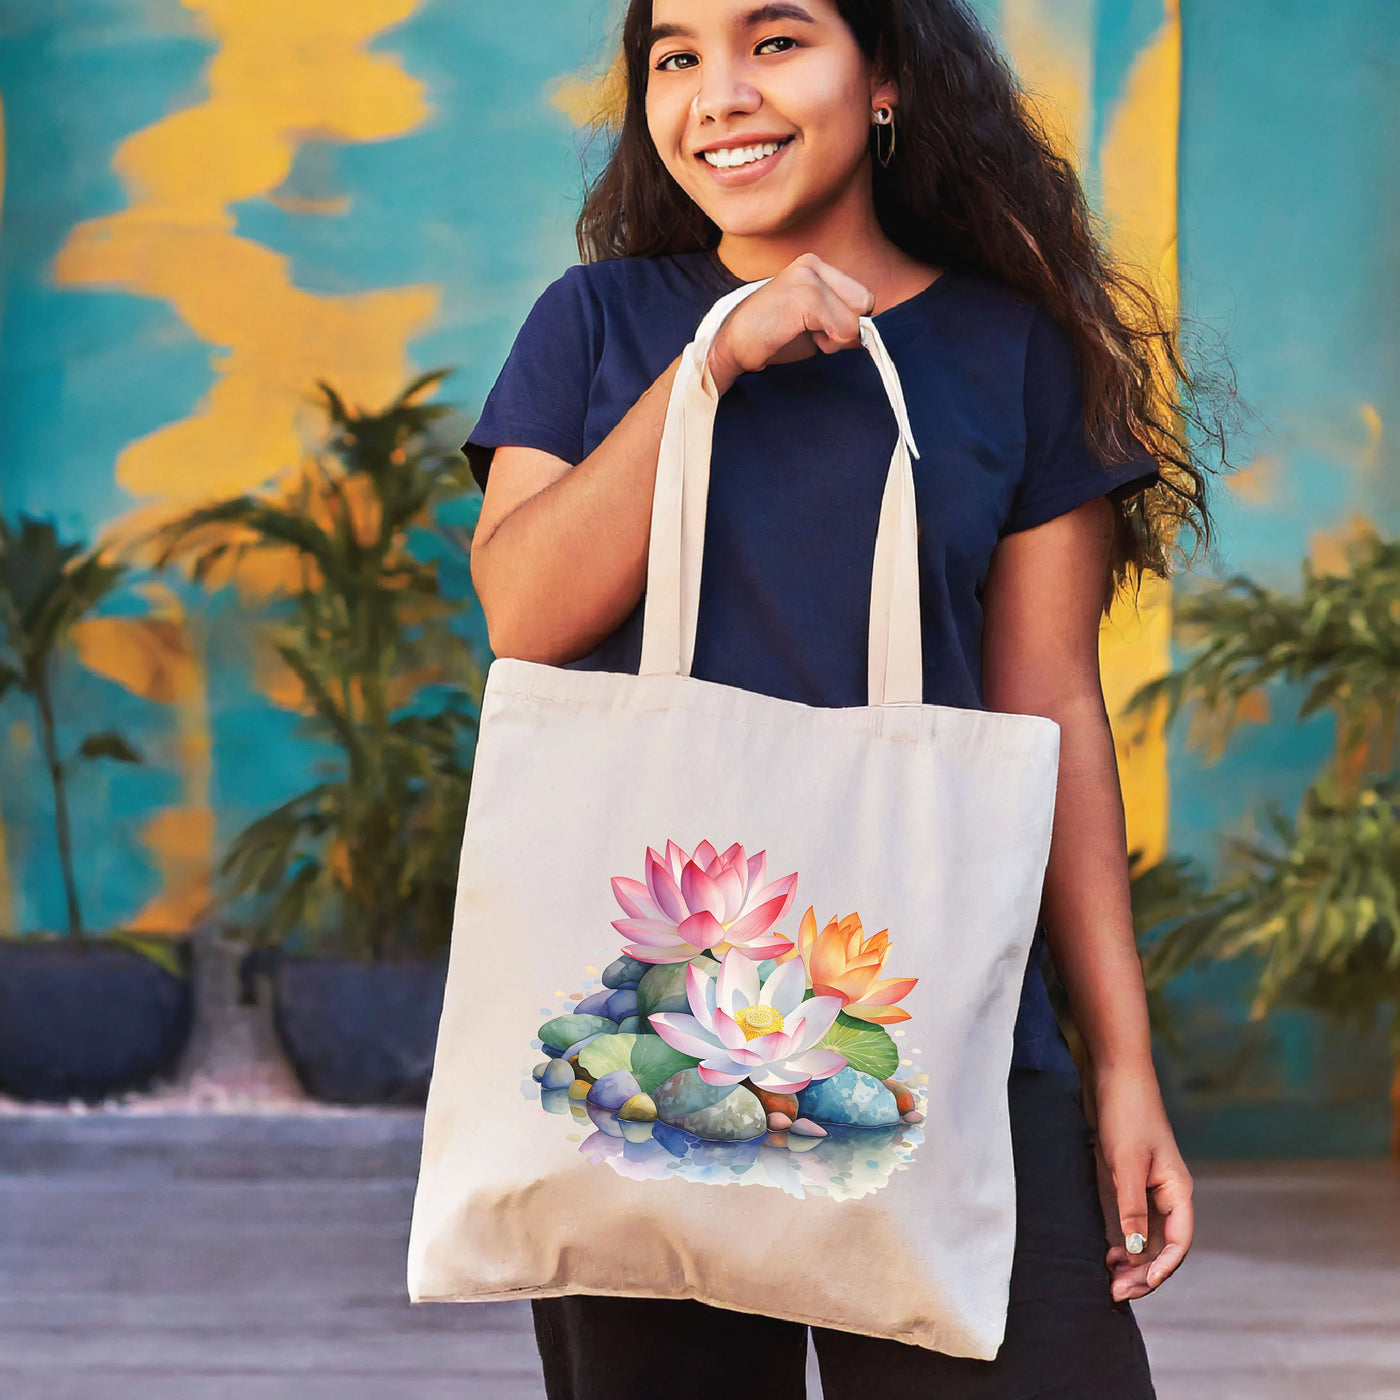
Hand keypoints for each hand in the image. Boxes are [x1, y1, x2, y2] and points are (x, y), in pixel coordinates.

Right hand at [705, 252, 875, 394]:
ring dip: (835, 338)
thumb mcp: (812, 324)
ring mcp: (808, 277)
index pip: (861, 296)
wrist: (730, 346)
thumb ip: (840, 319)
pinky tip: (797, 336)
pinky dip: (829, 343)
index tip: (817, 331)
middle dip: (845, 328)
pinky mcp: (805, 296)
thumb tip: (870, 333)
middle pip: (866, 302)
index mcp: (814, 266)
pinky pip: (844, 328)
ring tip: (802, 334)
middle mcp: (813, 264)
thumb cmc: (770, 338)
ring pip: (856, 317)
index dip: (847, 322)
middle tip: (811, 334)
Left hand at [1083, 1059, 1193, 1301]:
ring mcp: (1148, 1189)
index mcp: (1177, 1190)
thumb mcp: (1126, 1162)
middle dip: (1142, 1272)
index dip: (1162, 1268)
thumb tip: (1134, 1249)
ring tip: (1109, 1278)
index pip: (1178, 1242)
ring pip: (1147, 1238)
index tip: (1138, 1285)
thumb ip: (1131, 1205)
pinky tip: (1106, 1251)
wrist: (1114, 1075)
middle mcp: (1167, 1194)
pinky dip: (1123, 1241)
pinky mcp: (1129, 1181)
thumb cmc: (1126, 1114)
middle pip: (1162, 1246)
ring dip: (1132, 1261)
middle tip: (1114, 1291)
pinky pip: (1132, 1222)